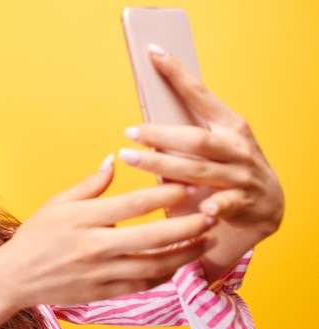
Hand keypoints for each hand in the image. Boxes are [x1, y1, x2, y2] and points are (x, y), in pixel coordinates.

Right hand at [0, 155, 216, 308]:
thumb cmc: (36, 236)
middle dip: (187, 226)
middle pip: (152, 237)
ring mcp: (100, 273)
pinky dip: (165, 276)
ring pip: (154, 266)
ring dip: (185, 254)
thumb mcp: (57, 203)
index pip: (133, 204)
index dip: (165, 194)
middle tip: (212, 214)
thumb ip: (90, 185)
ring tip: (206, 240)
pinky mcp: (102, 293)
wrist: (14, 278)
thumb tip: (114, 160)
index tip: (189, 184)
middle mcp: (95, 247)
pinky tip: (181, 264)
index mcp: (83, 219)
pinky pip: (142, 286)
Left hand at [118, 45, 283, 278]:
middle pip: (195, 138)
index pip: (200, 95)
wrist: (267, 203)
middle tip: (129, 131)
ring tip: (133, 159)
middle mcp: (237, 146)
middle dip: (160, 134)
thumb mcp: (216, 144)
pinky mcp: (244, 202)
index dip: (178, 74)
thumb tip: (145, 121)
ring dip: (164, 166)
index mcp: (230, 124)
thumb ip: (187, 133)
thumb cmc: (230, 167)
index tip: (154, 54)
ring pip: (199, 170)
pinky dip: (213, 204)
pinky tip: (201, 207)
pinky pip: (225, 204)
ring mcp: (242, 175)